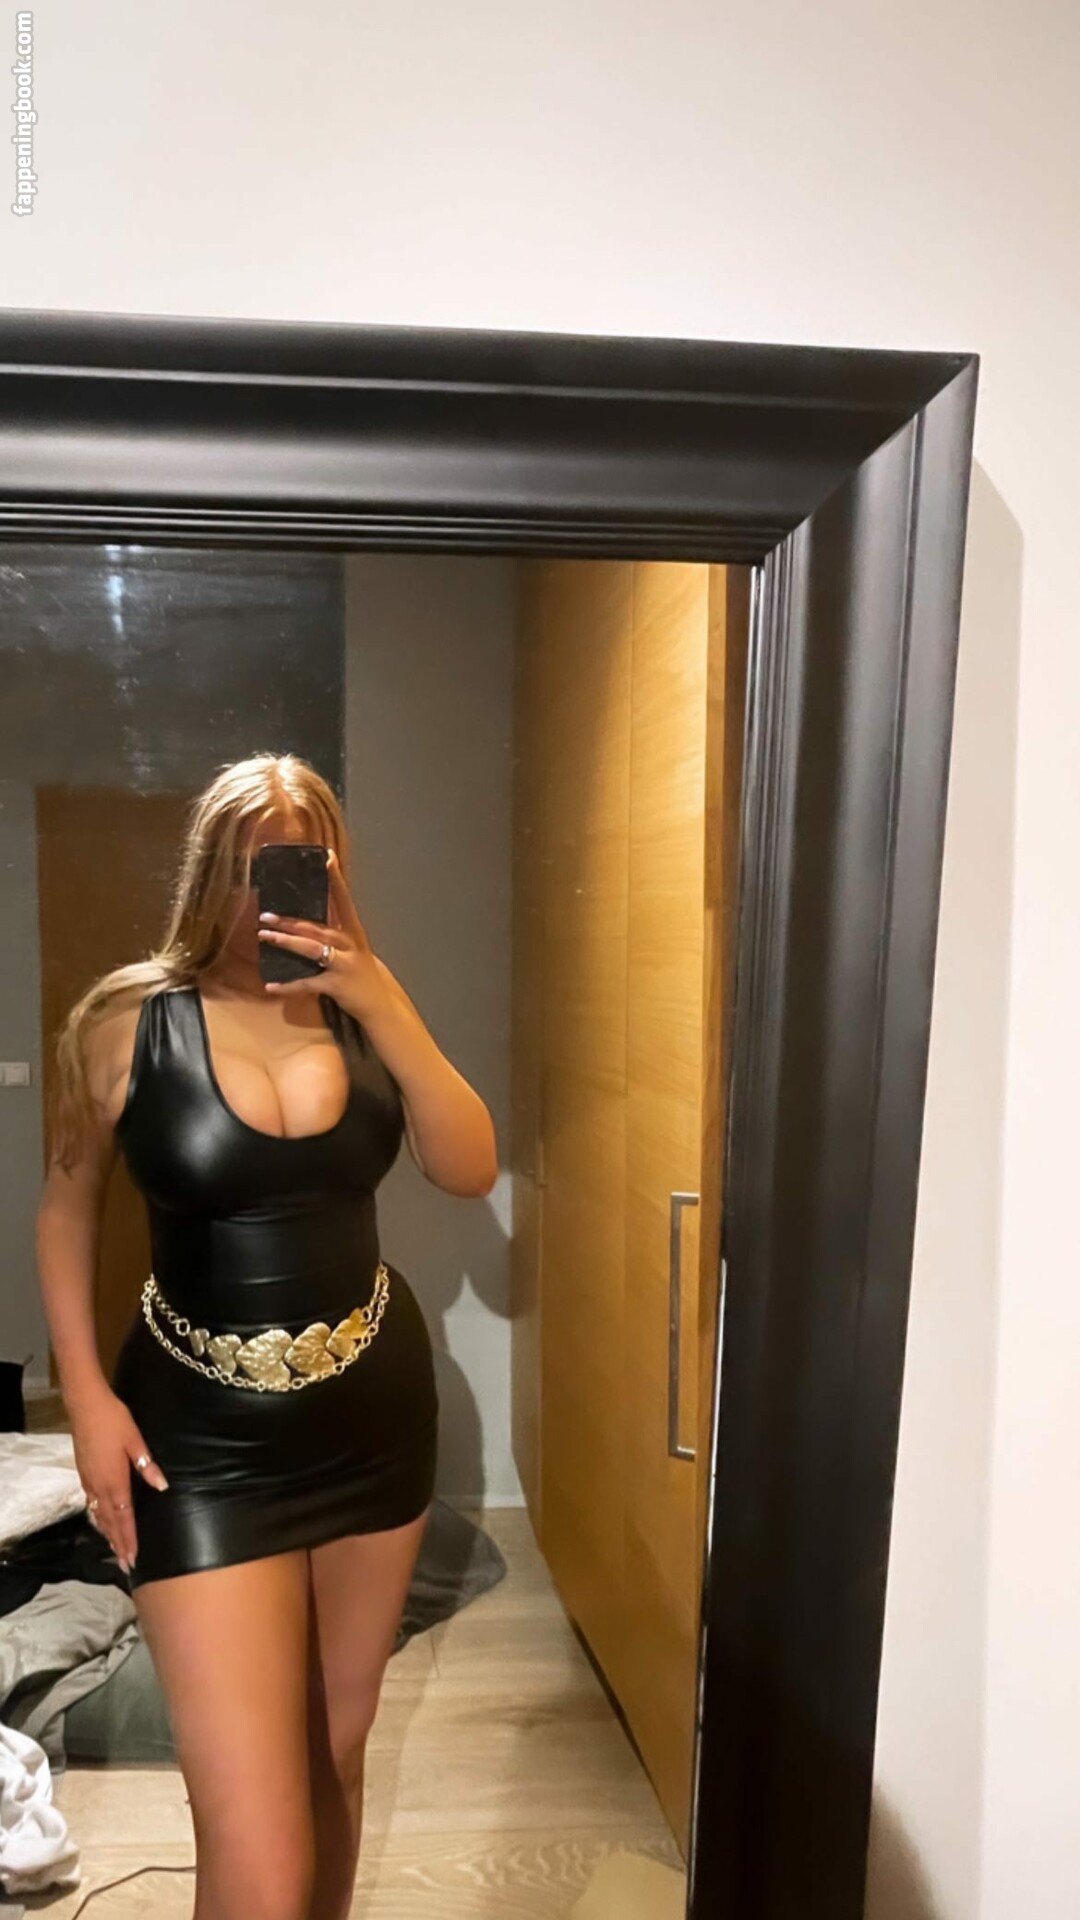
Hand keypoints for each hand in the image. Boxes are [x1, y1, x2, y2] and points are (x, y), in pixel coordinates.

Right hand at [70, 1387, 168, 1574]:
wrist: (85, 1406)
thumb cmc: (114, 1421)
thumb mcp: (135, 1441)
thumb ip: (148, 1466)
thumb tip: (163, 1487)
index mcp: (115, 1481)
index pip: (124, 1517)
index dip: (129, 1539)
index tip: (133, 1558)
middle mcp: (99, 1487)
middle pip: (109, 1522)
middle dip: (118, 1545)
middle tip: (125, 1566)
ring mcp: (89, 1482)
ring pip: (99, 1515)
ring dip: (108, 1535)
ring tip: (115, 1551)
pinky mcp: (83, 1475)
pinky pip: (92, 1504)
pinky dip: (98, 1519)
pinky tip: (101, 1522)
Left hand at [256, 848, 381, 1017]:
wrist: (379, 1003)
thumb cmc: (361, 973)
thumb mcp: (353, 948)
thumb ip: (333, 934)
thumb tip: (305, 920)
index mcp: (354, 932)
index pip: (343, 900)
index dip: (335, 879)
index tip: (327, 857)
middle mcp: (349, 944)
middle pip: (316, 927)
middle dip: (289, 921)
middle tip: (265, 915)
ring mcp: (343, 965)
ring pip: (311, 949)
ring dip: (286, 942)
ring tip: (264, 937)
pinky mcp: (336, 985)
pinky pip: (307, 984)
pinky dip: (288, 986)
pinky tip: (270, 986)